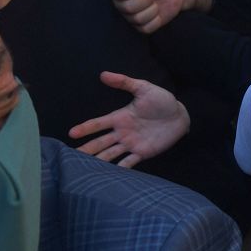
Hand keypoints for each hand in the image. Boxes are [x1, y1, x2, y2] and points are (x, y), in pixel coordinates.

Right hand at [68, 71, 189, 167]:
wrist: (180, 115)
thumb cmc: (162, 100)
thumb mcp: (144, 88)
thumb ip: (124, 82)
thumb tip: (103, 74)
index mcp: (120, 117)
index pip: (98, 124)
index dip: (86, 128)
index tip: (71, 133)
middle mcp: (122, 132)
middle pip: (100, 142)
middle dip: (87, 149)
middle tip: (70, 157)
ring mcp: (131, 143)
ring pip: (110, 154)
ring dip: (99, 161)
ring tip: (85, 169)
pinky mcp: (143, 152)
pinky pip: (129, 162)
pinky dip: (120, 169)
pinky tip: (110, 176)